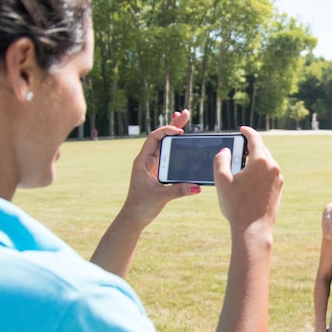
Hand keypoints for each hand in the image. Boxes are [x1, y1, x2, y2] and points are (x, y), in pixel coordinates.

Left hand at [120, 109, 199, 227]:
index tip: (180, 132)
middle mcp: (148, 160)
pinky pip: (169, 155)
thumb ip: (178, 190)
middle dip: (173, 125)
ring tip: (183, 118)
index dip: (166, 132)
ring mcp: (154, 165)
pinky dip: (176, 146)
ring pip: (165, 144)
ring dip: (174, 132)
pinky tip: (184, 140)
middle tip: (185, 113)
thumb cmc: (141, 206)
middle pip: (161, 137)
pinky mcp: (159, 172)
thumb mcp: (160, 197)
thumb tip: (197, 187)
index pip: (154, 139)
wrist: (134, 217)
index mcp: (143, 161)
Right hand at [214, 126, 282, 233]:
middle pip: (262, 150)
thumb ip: (220, 160)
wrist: (253, 230)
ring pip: (266, 162)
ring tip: (241, 164)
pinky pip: (269, 174)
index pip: (255, 139)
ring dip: (255, 160)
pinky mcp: (279, 189)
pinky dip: (260, 171)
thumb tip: (225, 151)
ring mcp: (278, 179)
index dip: (247, 132)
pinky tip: (249, 179)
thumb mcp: (221, 180)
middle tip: (238, 147)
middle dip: (250, 147)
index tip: (242, 129)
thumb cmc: (236, 206)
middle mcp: (273, 167)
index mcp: (261, 161)